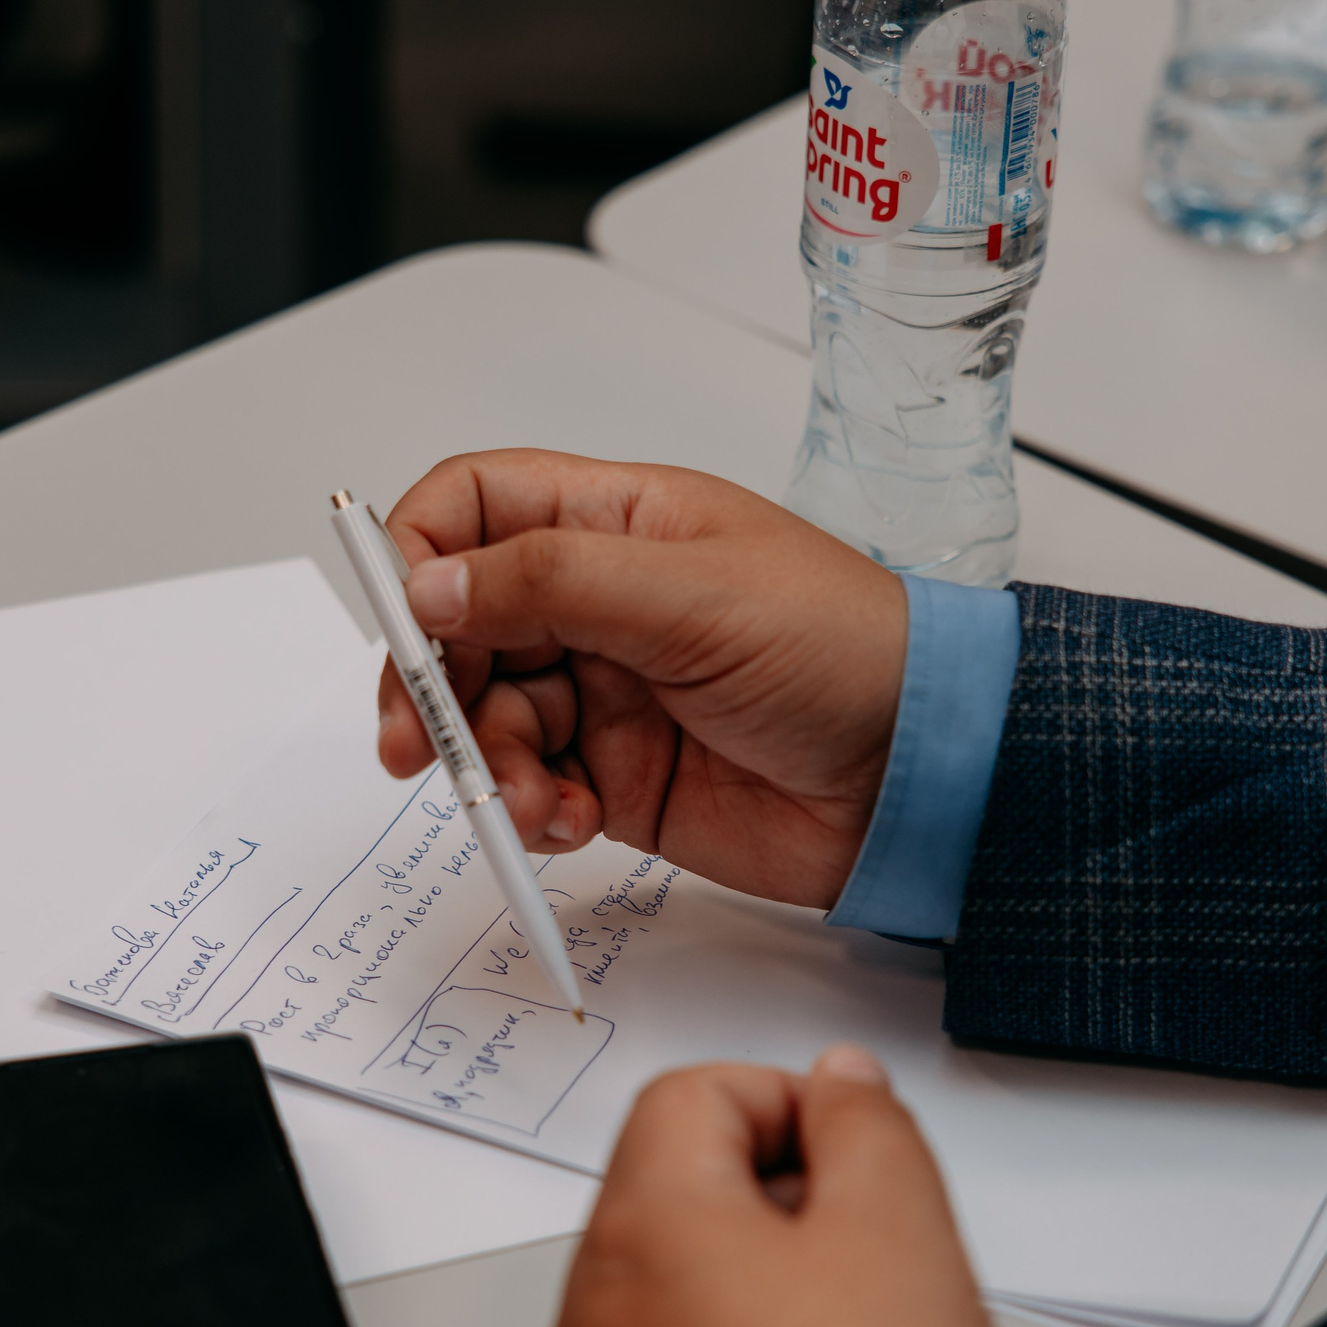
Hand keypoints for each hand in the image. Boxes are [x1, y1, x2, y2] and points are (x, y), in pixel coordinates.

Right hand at [374, 450, 906, 907]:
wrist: (925, 778)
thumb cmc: (848, 653)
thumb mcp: (690, 596)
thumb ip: (549, 583)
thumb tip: (428, 582)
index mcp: (621, 524)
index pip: (478, 507)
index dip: (421, 550)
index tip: (402, 612)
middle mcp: (603, 602)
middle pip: (462, 624)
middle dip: (431, 684)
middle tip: (416, 740)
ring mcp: (608, 691)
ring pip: (488, 717)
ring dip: (486, 763)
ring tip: (532, 800)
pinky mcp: (620, 775)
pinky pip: (534, 788)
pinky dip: (531, 810)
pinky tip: (571, 820)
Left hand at [552, 1047, 1010, 1326]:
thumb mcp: (900, 1228)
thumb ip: (868, 1128)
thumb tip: (841, 1085)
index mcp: (642, 1228)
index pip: (690, 1095)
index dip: (789, 1102)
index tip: (857, 1148)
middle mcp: (596, 1312)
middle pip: (677, 1191)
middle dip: (780, 1197)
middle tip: (871, 1246)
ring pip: (680, 1290)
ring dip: (765, 1287)